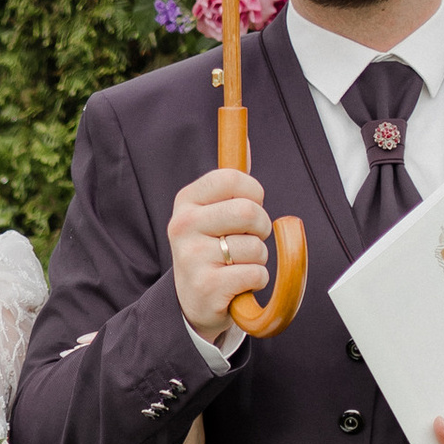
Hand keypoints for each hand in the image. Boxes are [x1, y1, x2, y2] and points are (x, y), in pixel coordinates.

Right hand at [168, 163, 270, 332]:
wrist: (192, 302)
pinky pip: (256, 274)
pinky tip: (238, 284)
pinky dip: (256, 281)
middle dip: (261, 227)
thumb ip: (230, 182)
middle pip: (248, 211)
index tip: (249, 206)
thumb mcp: (210, 213)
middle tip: (249, 238)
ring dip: (257, 259)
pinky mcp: (207, 286)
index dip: (253, 193)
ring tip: (237, 265)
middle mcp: (183, 226)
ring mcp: (193, 257)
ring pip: (256, 247)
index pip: (232, 178)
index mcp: (186, 201)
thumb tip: (245, 140)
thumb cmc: (210, 251)